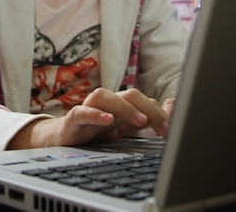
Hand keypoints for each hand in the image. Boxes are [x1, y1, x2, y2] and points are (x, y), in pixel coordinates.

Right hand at [8, 88, 170, 148]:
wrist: (61, 142)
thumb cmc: (94, 132)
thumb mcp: (124, 128)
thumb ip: (147, 116)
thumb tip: (174, 104)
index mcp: (120, 105)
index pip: (144, 100)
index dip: (160, 113)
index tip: (171, 131)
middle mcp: (105, 103)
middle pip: (129, 94)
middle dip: (149, 109)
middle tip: (162, 128)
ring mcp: (88, 110)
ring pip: (106, 97)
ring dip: (126, 108)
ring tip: (140, 121)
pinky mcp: (72, 120)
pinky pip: (81, 112)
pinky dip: (95, 114)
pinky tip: (108, 121)